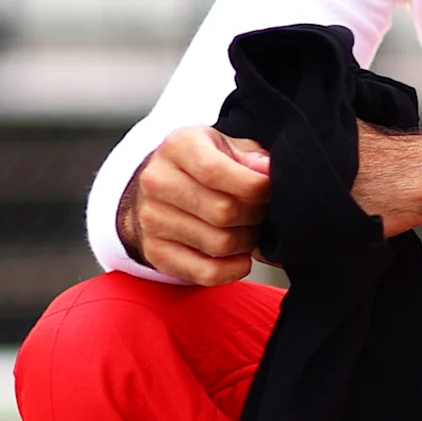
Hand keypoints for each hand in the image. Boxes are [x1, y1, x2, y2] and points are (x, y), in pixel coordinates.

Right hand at [120, 125, 270, 284]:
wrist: (160, 189)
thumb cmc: (203, 167)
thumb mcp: (227, 147)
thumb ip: (251, 157)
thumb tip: (267, 171)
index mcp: (178, 147)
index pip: (215, 172)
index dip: (254, 186)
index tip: (269, 190)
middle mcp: (157, 182)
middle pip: (223, 211)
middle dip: (255, 216)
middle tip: (261, 212)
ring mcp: (152, 220)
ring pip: (220, 244)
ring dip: (247, 242)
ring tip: (248, 229)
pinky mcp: (156, 252)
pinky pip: (207, 273)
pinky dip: (234, 269)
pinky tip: (239, 256)